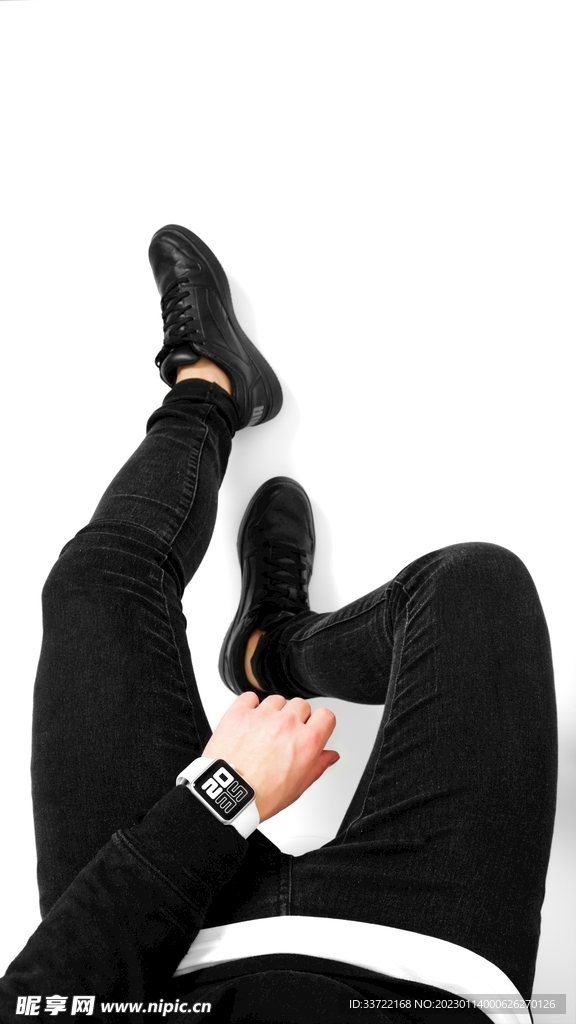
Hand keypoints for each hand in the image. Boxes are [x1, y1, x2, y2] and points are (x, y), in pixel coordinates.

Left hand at [202, 692, 338, 822]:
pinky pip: (250, 697)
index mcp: (306, 741)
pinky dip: (250, 707)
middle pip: (301, 705)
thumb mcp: (299, 786)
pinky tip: (250, 723)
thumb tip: (329, 755)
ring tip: (264, 733)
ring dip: (273, 713)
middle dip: (296, 719)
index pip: (326, 716)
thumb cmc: (261, 795)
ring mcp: (263, 716)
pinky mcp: (240, 712)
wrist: (228, 794)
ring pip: (277, 700)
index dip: (320, 723)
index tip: (313, 727)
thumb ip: (318, 765)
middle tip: (285, 736)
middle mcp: (287, 724)